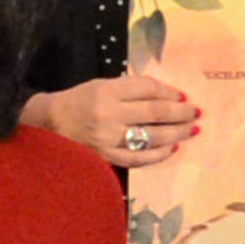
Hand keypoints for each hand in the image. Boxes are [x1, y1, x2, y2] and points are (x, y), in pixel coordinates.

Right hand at [29, 70, 198, 167]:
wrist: (48, 125)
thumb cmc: (77, 102)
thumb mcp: (100, 85)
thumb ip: (130, 90)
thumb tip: (166, 96)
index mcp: (107, 91)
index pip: (148, 89)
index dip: (169, 92)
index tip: (182, 96)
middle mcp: (110, 114)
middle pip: (155, 112)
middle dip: (181, 112)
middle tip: (196, 112)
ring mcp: (109, 138)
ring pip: (152, 136)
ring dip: (177, 133)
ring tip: (192, 130)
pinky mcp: (107, 156)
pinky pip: (139, 158)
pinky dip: (158, 154)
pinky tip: (172, 149)